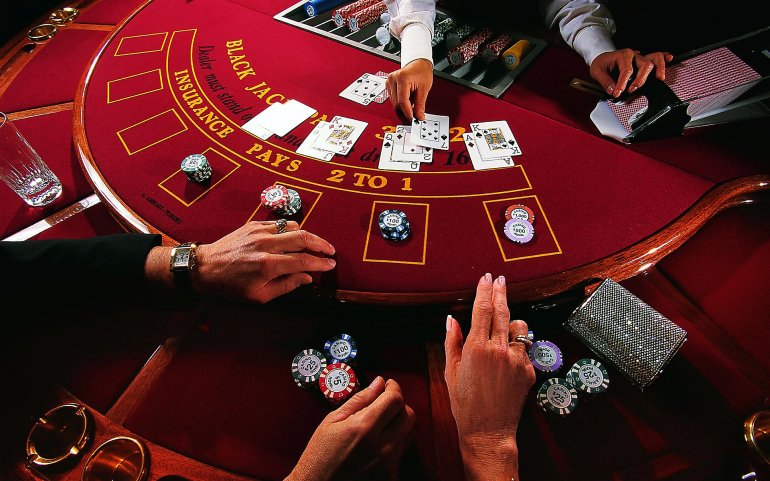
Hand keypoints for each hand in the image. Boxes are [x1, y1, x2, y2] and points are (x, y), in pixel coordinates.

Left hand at [193, 220, 335, 302]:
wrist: (205, 267)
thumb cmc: (231, 286)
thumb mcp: (259, 296)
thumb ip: (287, 285)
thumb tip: (308, 277)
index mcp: (267, 265)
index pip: (303, 260)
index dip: (320, 262)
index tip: (330, 264)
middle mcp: (265, 245)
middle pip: (303, 237)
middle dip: (321, 244)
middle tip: (330, 250)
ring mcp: (259, 232)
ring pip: (293, 226)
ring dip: (307, 235)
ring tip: (314, 245)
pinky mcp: (253, 225)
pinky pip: (279, 224)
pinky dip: (290, 230)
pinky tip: (294, 238)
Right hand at [286, 377, 415, 480]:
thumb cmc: (319, 455)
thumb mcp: (332, 421)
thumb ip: (359, 400)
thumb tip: (378, 383)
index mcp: (364, 427)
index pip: (395, 400)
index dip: (394, 387)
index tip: (388, 384)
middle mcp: (382, 446)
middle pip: (408, 415)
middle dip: (398, 403)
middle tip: (384, 402)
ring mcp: (388, 463)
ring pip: (409, 432)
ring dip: (399, 422)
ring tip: (380, 423)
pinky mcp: (391, 476)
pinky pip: (402, 450)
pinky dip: (395, 441)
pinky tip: (378, 442)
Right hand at [387, 59, 432, 120]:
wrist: (419, 63)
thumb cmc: (422, 71)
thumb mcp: (424, 88)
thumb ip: (420, 104)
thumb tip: (419, 116)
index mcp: (402, 78)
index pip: (402, 101)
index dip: (408, 111)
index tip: (412, 118)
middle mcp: (393, 79)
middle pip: (397, 103)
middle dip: (406, 108)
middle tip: (416, 109)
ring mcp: (389, 81)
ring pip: (394, 102)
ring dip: (403, 104)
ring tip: (412, 97)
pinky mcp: (388, 84)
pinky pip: (393, 98)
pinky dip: (400, 100)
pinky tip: (407, 95)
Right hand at [444, 273, 534, 480]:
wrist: (488, 431)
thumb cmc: (465, 403)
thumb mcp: (451, 371)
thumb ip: (452, 341)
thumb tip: (451, 319)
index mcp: (476, 347)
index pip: (482, 309)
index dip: (484, 290)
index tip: (486, 278)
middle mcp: (498, 350)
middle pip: (502, 311)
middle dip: (501, 292)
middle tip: (500, 279)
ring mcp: (516, 360)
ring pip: (519, 328)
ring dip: (511, 323)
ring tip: (503, 326)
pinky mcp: (529, 371)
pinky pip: (524, 349)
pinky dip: (516, 348)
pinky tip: (506, 358)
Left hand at [590, 48, 672, 97]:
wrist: (602, 60)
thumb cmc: (601, 64)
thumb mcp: (596, 71)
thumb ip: (605, 81)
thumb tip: (613, 90)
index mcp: (623, 55)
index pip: (626, 71)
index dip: (622, 84)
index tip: (617, 93)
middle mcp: (634, 55)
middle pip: (645, 65)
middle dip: (640, 79)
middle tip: (632, 90)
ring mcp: (640, 58)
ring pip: (655, 58)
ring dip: (659, 67)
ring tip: (660, 78)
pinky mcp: (643, 62)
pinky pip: (657, 57)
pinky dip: (664, 59)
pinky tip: (670, 59)